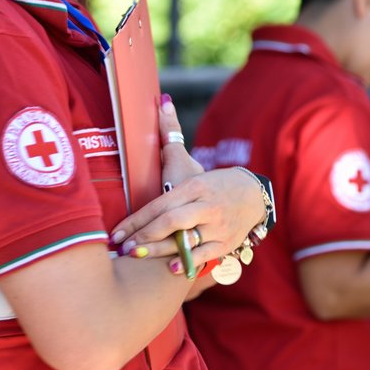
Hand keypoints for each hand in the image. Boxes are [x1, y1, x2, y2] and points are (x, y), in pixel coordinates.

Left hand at [111, 97, 264, 268]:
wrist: (252, 195)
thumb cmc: (208, 180)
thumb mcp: (187, 159)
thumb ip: (169, 131)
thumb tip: (160, 99)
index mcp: (194, 187)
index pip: (160, 204)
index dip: (136, 220)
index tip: (116, 232)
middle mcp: (206, 207)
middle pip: (172, 223)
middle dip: (144, 237)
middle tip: (123, 248)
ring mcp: (217, 227)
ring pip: (185, 243)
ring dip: (158, 252)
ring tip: (135, 258)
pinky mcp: (225, 244)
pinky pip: (203, 257)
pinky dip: (186, 264)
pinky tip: (167, 270)